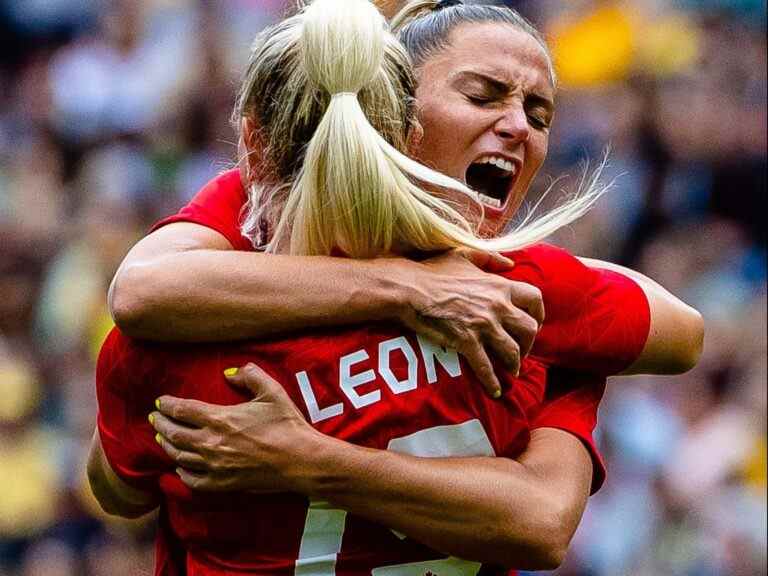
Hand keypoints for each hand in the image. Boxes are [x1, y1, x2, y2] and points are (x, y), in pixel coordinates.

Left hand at [150, 363, 314, 491]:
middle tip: (154, 418)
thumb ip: (250, 375)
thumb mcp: (272, 391)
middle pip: (174, 434)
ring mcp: (216, 466)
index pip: (182, 409)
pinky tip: (179, 467)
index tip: (160, 401)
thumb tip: (229, 372)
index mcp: (220, 418)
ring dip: (166, 446)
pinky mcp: (224, 484)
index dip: (167, 404)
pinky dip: (182, 473)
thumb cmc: (288, 424)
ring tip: (161, 438)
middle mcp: (212, 443)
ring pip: (180, 456)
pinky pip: (193, 481)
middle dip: (161, 424)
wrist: (301, 460)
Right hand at [397, 249, 543, 397]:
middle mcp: (497, 306)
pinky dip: (492, 382)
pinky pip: (486, 367)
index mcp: (499, 286)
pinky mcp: (467, 342)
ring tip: (511, 370)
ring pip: (512, 351)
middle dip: (529, 343)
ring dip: (514, 364)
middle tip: (522, 350)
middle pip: (530, 329)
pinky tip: (495, 390)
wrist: (410, 289)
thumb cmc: (433, 271)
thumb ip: (490, 258)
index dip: (539, 314)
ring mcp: (483, 325)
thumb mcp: (464, 255)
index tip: (534, 323)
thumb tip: (510, 263)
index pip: (535, 300)